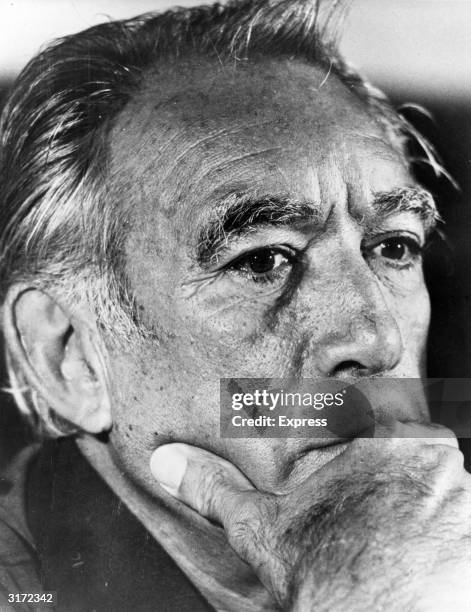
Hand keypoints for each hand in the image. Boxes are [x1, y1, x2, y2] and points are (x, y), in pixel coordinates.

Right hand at [150, 423, 470, 610]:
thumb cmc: (325, 577)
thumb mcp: (261, 528)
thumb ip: (215, 488)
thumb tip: (167, 460)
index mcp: (386, 439)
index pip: (377, 405)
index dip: (355, 431)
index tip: (344, 460)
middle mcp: (437, 460)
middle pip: (411, 444)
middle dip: (385, 471)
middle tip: (359, 511)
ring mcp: (465, 498)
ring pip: (438, 482)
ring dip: (415, 502)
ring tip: (385, 538)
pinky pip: (458, 519)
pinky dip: (439, 531)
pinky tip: (410, 556)